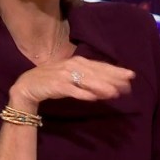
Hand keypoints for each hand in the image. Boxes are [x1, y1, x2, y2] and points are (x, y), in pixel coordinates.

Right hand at [9, 55, 135, 108]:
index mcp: (77, 61)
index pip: (100, 66)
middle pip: (97, 72)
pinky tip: (93, 98)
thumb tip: (108, 86)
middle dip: (113, 78)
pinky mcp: (56, 85)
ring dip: (101, 87)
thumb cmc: (52, 80)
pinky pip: (72, 90)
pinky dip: (82, 93)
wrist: (27, 85)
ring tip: (114, 93)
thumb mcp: (71, 76)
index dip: (116, 71)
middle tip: (128, 86)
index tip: (131, 76)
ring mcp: (63, 75)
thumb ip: (88, 79)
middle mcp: (72, 65)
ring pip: (86, 80)